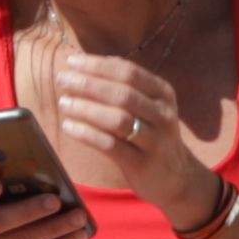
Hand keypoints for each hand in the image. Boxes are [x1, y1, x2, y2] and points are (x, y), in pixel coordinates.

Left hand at [41, 39, 219, 227]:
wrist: (176, 177)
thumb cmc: (151, 135)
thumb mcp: (149, 106)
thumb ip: (126, 85)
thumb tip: (91, 62)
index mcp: (163, 93)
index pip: (129, 72)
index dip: (98, 65)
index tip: (71, 62)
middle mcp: (163, 114)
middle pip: (123, 93)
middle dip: (88, 84)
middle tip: (62, 81)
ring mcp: (155, 140)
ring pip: (117, 119)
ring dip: (86, 109)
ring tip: (63, 103)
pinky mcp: (142, 164)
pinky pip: (111, 145)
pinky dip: (87, 134)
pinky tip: (68, 126)